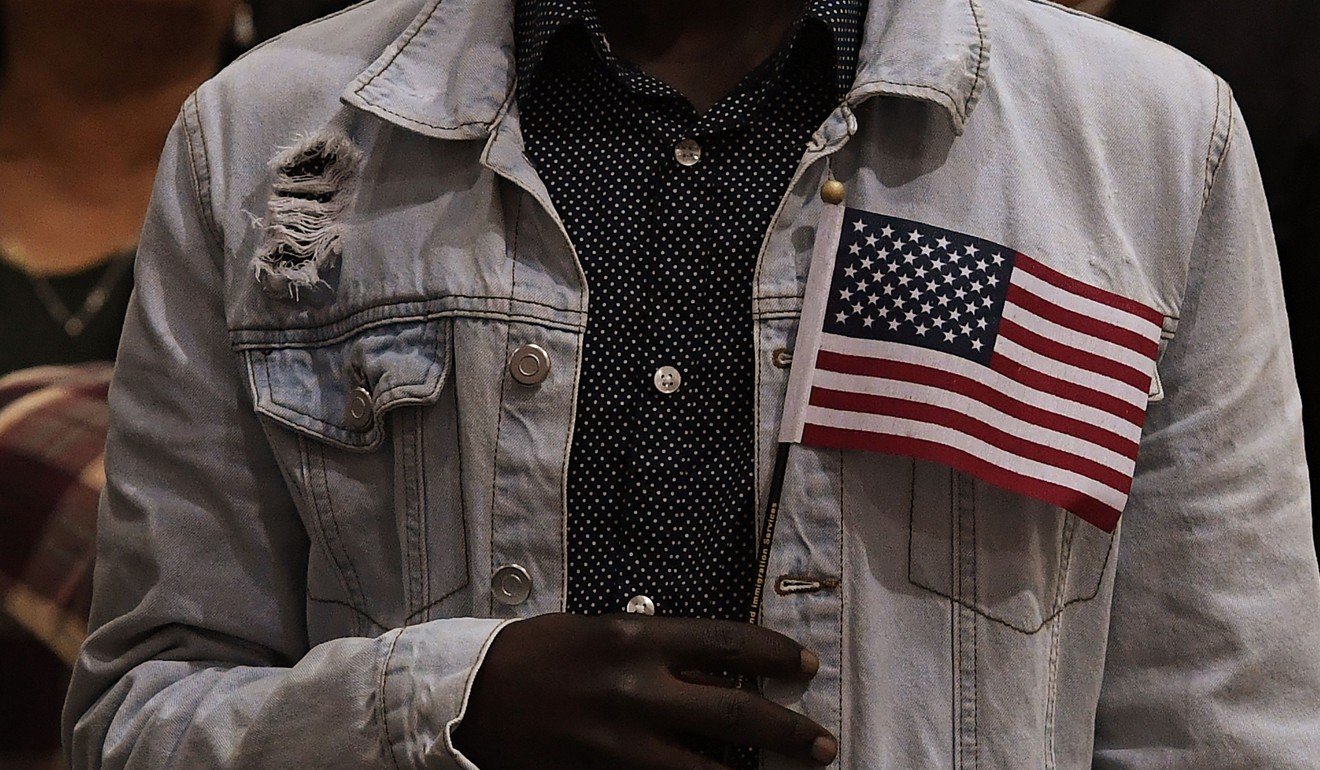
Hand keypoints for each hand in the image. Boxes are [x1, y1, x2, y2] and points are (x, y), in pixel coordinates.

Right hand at [452, 613, 837, 768]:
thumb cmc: (539, 654)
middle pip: (735, 714)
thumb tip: (719, 675)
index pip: (726, 643)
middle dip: (790, 731)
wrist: (470, 696)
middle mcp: (634, 690)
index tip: (806, 666)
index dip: (775, 654)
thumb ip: (659, 653)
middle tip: (824, 744)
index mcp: (634, 637)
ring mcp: (618, 743)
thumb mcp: (601, 632)